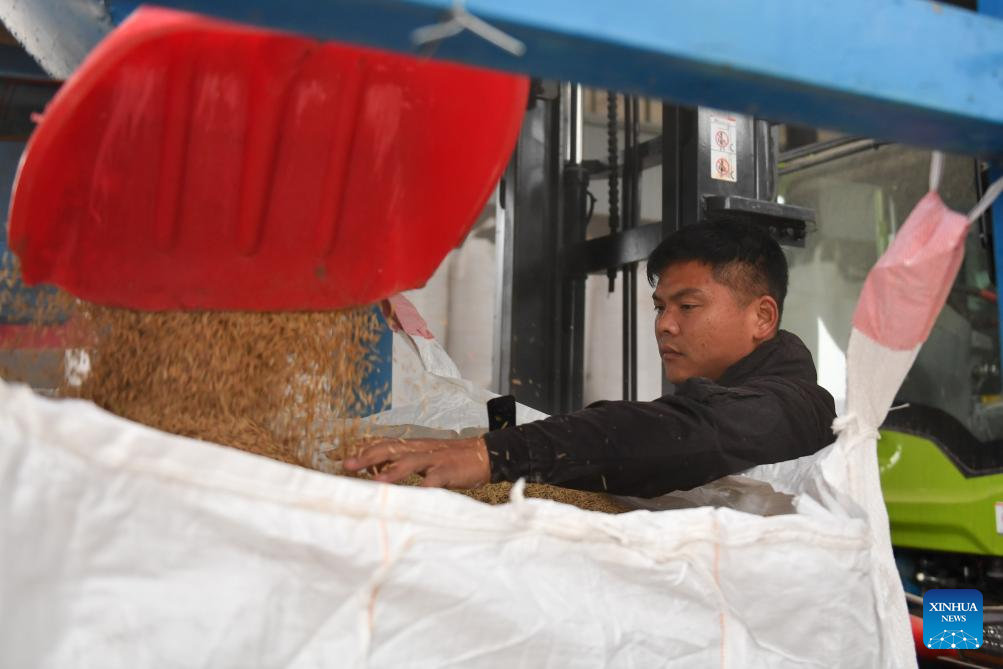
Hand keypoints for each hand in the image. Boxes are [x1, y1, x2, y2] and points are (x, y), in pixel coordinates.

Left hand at [343, 437, 490, 488]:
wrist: (485, 454)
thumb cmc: (452, 459)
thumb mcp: (425, 457)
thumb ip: (403, 461)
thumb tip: (377, 469)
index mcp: (413, 446)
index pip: (382, 443)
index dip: (360, 449)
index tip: (338, 455)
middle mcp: (420, 450)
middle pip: (390, 449)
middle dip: (367, 456)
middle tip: (346, 465)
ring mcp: (434, 460)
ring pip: (410, 462)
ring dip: (392, 471)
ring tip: (375, 480)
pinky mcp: (448, 471)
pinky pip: (435, 480)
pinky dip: (425, 488)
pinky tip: (415, 497)